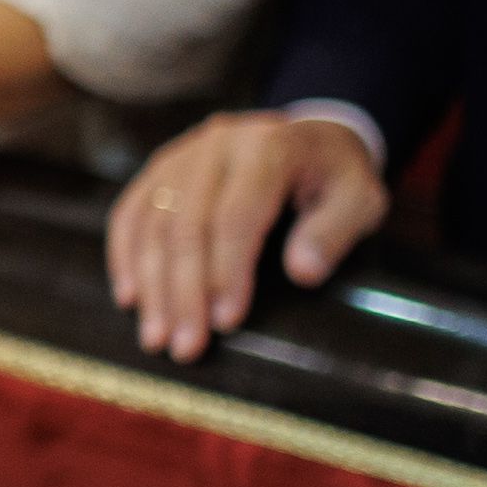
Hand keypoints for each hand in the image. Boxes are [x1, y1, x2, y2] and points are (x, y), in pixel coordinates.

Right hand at [108, 109, 386, 360]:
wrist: (312, 138)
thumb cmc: (337, 179)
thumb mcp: (361, 200)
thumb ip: (335, 232)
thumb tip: (302, 273)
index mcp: (268, 147)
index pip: (236, 215)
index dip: (227, 272)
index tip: (226, 322)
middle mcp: (216, 144)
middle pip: (186, 223)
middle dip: (183, 292)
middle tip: (185, 347)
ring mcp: (182, 154)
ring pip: (153, 222)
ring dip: (152, 286)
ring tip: (157, 337)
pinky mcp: (161, 168)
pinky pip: (131, 212)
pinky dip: (125, 257)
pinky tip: (130, 298)